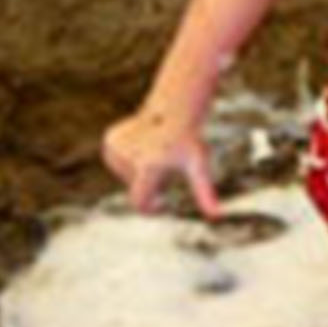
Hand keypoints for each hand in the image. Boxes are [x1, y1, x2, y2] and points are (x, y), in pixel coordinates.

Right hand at [103, 111, 220, 217]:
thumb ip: (205, 194)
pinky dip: (129, 161)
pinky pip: (116, 164)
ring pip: (126, 177)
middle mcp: (128, 158)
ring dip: (141, 173)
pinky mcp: (110, 141)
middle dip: (152, 183)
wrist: (175, 109)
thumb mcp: (199, 168)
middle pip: (136, 188)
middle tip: (166, 164)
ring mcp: (116, 148)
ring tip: (155, 154)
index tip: (163, 203)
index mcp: (147, 168)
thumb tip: (217, 217)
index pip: (140, 203)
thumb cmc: (189, 142)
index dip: (151, 208)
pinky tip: (142, 146)